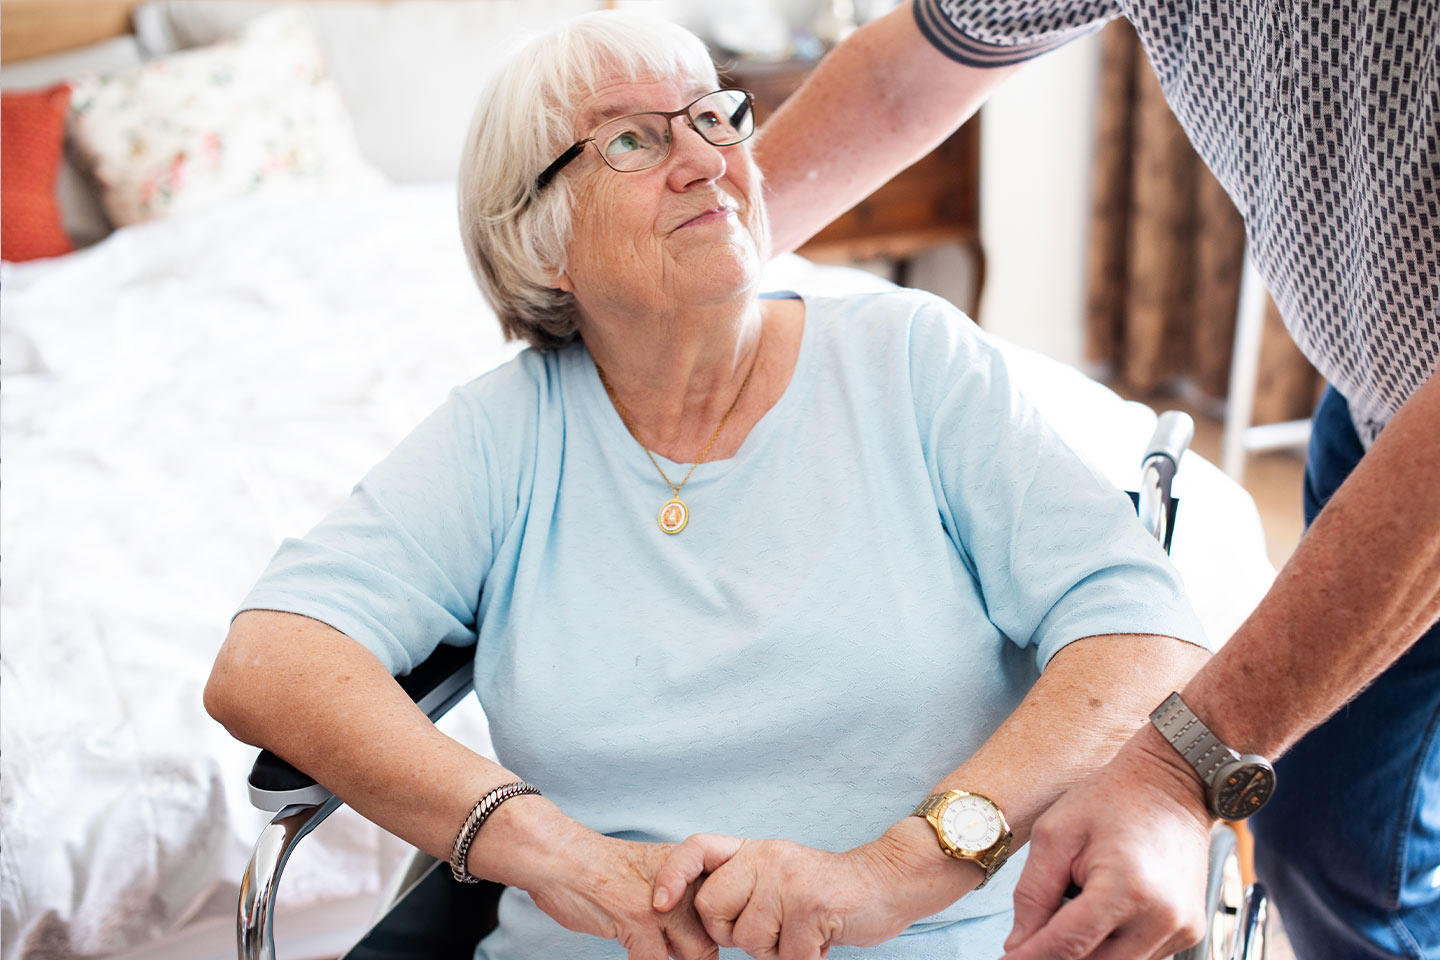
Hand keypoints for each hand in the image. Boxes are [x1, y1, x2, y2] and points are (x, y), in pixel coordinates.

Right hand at [528, 831, 715, 959]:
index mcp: (691, 869)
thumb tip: (688, 947)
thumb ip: (675, 905)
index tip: (700, 948)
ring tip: (654, 954)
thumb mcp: (651, 878)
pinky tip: (635, 957)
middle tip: (677, 954)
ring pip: (696, 954)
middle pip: (714, 937)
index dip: (714, 938)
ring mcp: (665, 902)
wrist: (562, 857)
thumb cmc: (601, 871)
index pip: (723, 911)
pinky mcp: (640, 919)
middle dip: (697, 957)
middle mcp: (685, 882)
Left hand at [652, 822, 977, 959]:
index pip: (697, 848)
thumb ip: (743, 885)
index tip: (657, 903)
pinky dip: (805, 957)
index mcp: (753, 849)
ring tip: (801, 932)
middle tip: (771, 931)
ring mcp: (787, 880)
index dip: (672, 874)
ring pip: (748, 939)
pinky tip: (820, 938)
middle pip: (713, 909)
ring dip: (775, 950)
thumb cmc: (826, 890)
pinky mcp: (810, 904)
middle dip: (734, 934)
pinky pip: (787, 954)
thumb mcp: (777, 875)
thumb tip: (698, 915)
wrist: (885, 882)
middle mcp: (766, 857)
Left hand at [1002, 728, 1214, 959]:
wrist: (1172, 783)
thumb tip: (1018, 945)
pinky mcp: (1190, 931)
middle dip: (1055, 958)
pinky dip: (1111, 948)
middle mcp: (1162, 918)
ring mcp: (1181, 928)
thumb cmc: (1112, 798)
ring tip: (1067, 916)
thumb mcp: (1055, 835)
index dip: (1030, 959)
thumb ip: (1033, 894)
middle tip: (1028, 944)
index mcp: (1125, 889)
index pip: (1067, 946)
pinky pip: (1140, 958)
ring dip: (1085, 953)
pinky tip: (1097, 918)